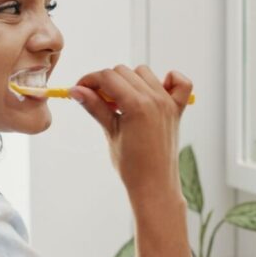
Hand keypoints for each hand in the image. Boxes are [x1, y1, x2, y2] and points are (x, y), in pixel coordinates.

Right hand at [70, 65, 193, 203]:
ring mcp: (167, 102)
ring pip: (144, 73)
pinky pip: (179, 81)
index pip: (107, 77)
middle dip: (106, 82)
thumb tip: (76, 90)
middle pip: (123, 71)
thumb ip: (95, 107)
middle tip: (97, 100)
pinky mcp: (177, 109)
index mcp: (137, 104)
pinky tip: (153, 91)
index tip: (79, 89)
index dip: (89, 80)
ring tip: (121, 101)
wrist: (154, 185)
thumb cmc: (131, 165)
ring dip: (129, 80)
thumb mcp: (110, 132)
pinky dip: (168, 80)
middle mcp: (155, 98)